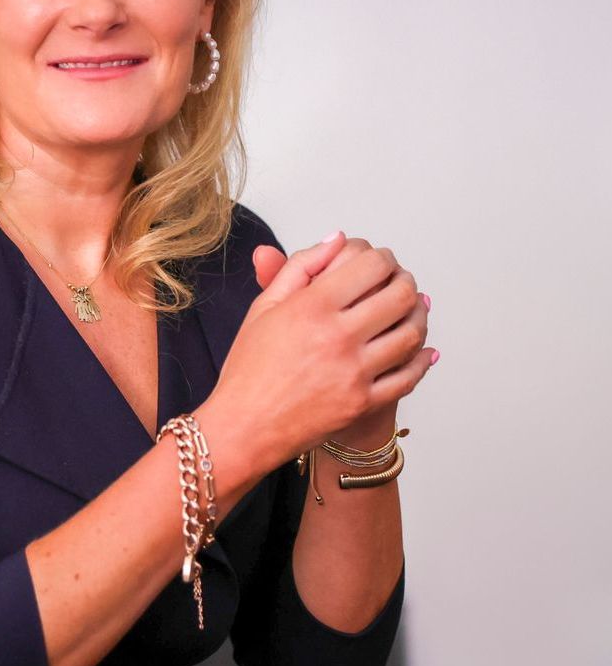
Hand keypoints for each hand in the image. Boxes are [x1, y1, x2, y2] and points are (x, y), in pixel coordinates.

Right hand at [208, 232, 435, 472]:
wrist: (244, 426)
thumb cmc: (249, 368)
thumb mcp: (264, 308)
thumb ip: (299, 267)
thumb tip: (337, 239)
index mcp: (311, 307)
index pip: (372, 265)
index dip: (382, 257)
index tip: (379, 261)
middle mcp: (337, 337)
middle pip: (400, 295)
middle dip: (405, 281)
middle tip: (399, 281)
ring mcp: (354, 372)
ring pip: (412, 334)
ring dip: (419, 316)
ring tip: (411, 311)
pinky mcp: (364, 402)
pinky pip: (409, 376)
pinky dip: (421, 360)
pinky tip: (420, 350)